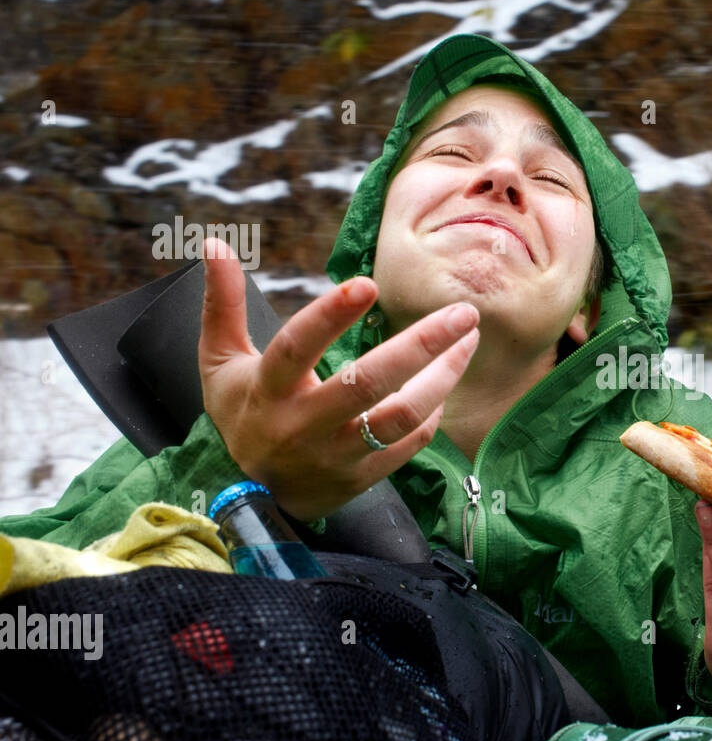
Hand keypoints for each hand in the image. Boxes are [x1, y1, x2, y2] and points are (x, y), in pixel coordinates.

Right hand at [198, 237, 478, 521]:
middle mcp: (303, 425)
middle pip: (367, 383)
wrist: (254, 498)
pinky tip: (445, 378)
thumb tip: (213, 242)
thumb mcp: (219, 360)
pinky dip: (433, 411)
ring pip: (399, 416)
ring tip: (468, 340)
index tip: (367, 284)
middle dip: (421, 345)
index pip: (296, 349)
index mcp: (267, 390)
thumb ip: (222, 304)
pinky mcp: (363, 476)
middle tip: (463, 312)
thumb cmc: (243, 412)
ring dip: (442, 378)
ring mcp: (336, 454)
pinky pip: (408, 442)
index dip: (329, 317)